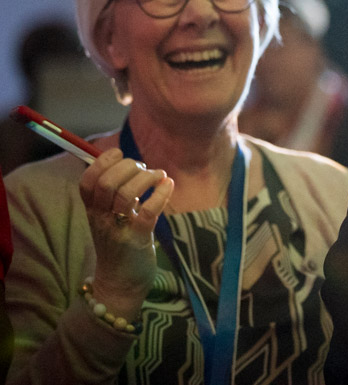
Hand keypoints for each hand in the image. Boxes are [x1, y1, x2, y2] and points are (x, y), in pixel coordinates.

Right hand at [78, 149, 173, 319]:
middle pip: (107, 183)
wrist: (120, 284)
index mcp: (92, 211)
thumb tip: (131, 166)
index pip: (87, 180)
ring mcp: (119, 229)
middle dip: (129, 167)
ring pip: (126, 194)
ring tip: (159, 176)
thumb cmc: (119, 246)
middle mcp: (101, 218)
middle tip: (144, 169)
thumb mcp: (109, 219)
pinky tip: (168, 185)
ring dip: (146, 178)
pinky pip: (149, 211)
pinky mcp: (138, 239)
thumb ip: (115, 195)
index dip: (102, 162)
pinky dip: (161, 193)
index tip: (120, 155)